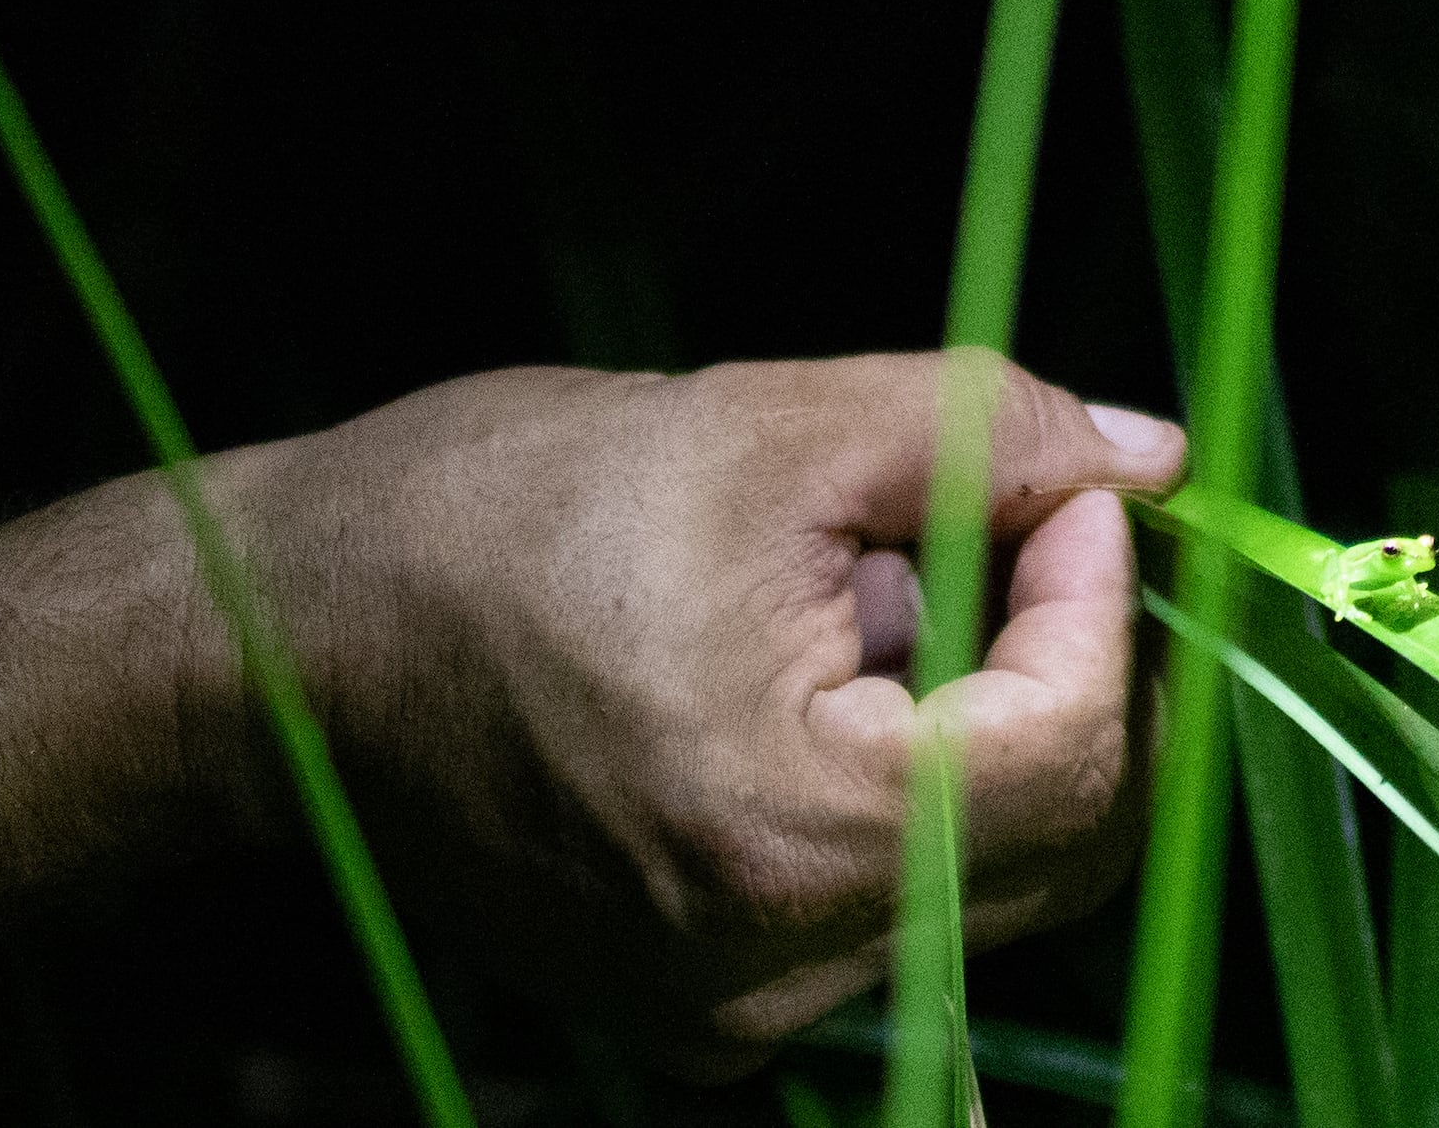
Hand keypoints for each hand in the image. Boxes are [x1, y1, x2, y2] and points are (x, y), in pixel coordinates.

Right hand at [216, 350, 1183, 1067]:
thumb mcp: (767, 423)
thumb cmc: (499, 512)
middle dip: (1070, 667)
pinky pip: (889, 908)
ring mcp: (734, 1015)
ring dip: (980, 725)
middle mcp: (773, 973)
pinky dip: (900, 787)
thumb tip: (1151, 458)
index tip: (1059, 486)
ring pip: (988, 877)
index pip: (1075, 750)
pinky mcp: (699, 1011)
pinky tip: (814, 681)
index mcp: (791, 835)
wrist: (288, 638)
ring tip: (861, 597)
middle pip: (1061, 845)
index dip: (1099, 593)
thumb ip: (987, 435)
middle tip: (1010, 527)